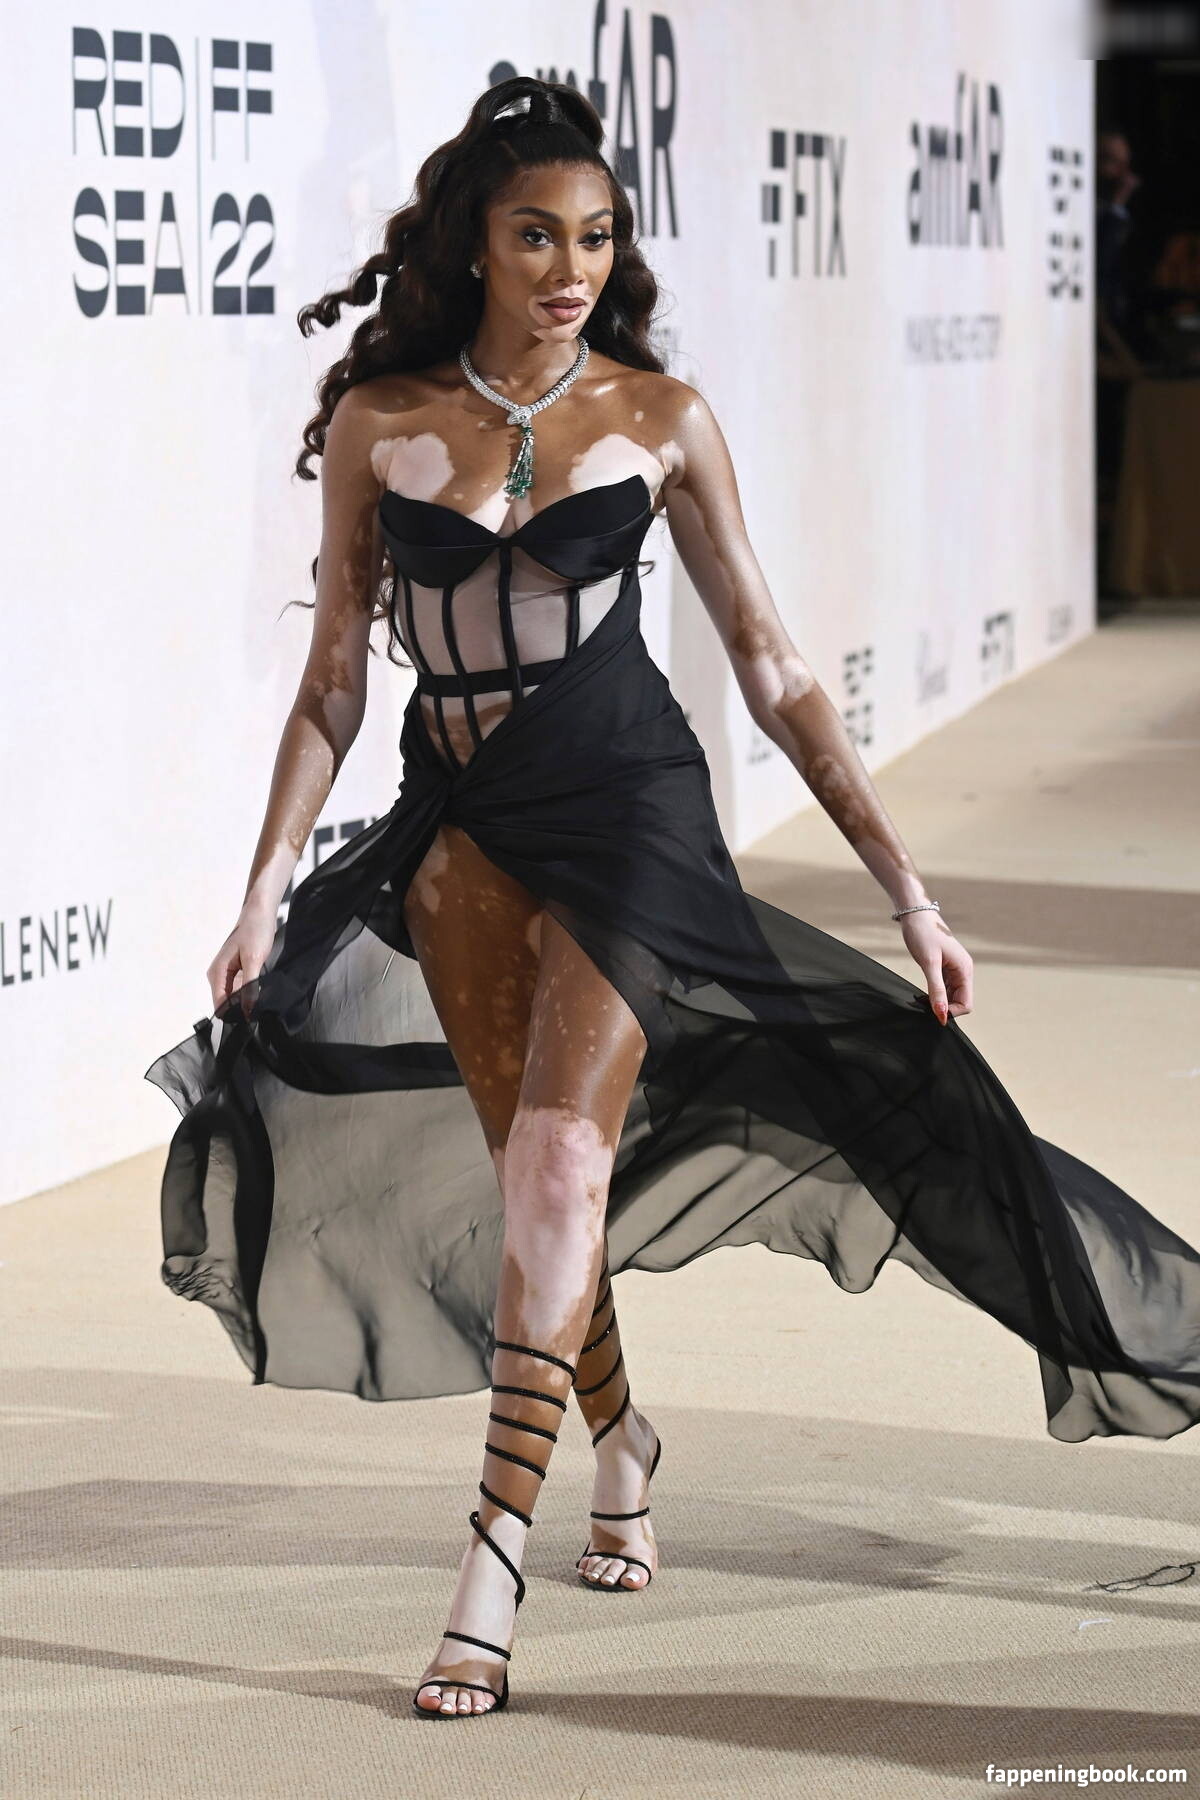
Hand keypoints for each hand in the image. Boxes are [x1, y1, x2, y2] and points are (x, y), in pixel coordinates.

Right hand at [206, 903, 277, 1016]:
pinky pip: (240, 989)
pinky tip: (261, 995)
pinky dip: (249, 993)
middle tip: (259, 1013)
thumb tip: (247, 1010)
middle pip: (226, 1002)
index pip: (219, 1004)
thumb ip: (250, 986)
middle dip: (240, 1009)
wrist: (259, 913)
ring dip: (246, 1001)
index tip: (250, 1021)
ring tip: (262, 1004)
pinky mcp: (237, 971)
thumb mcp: (254, 960)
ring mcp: (227, 974)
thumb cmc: (255, 932)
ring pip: (234, 997)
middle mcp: (218, 975)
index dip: (234, 1014)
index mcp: (217, 973)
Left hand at [898, 909, 972, 1025]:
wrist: (916, 914)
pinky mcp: (945, 968)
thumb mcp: (929, 963)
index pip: (966, 1004)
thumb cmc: (923, 934)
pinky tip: (921, 994)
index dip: (950, 1012)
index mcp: (965, 970)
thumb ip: (936, 989)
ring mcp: (954, 970)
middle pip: (959, 1001)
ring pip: (951, 996)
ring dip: (938, 1001)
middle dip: (943, 1007)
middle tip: (922, 1004)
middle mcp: (963, 971)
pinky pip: (944, 988)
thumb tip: (942, 1015)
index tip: (931, 1011)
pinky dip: (934, 994)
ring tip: (919, 999)